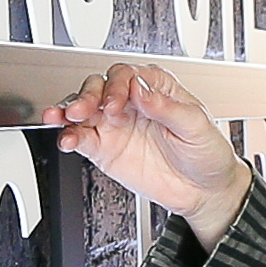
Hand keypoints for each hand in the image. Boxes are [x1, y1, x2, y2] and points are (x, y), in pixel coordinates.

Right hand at [54, 62, 251, 237]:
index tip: (116, 104)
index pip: (126, 75)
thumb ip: (166, 107)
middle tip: (82, 110)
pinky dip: (69, 137)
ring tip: (59, 117)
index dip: (116, 86)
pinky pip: (81, 138)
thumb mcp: (196, 126)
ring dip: (67, 111)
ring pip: (82, 109)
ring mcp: (115, 125)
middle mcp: (131, 102)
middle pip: (97, 87)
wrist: (204, 191)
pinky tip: (67, 140)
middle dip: (86, 96)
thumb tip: (140, 88)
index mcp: (155, 88)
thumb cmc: (206, 152)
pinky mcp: (105, 149)